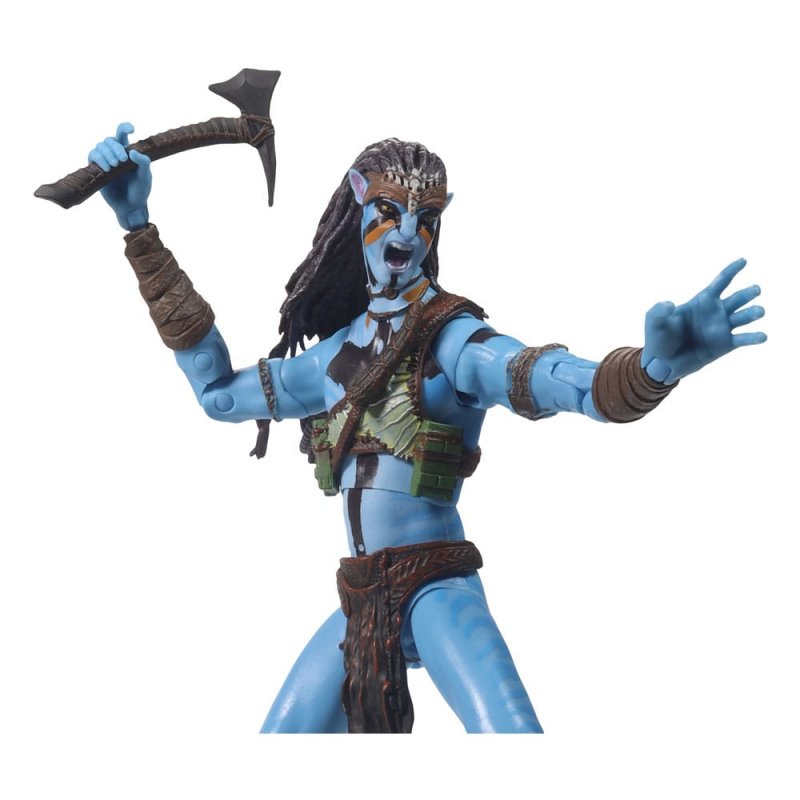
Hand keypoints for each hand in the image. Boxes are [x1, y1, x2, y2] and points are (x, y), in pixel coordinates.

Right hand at [88, 122, 150, 230]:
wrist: (130, 207)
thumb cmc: (140, 191)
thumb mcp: (146, 177)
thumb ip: (144, 163)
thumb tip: (132, 152)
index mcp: (128, 153)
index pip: (122, 134)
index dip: (124, 127)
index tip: (131, 129)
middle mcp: (115, 154)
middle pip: (109, 140)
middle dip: (115, 148)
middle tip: (123, 160)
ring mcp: (105, 161)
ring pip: (100, 146)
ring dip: (107, 153)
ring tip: (115, 166)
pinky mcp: (97, 169)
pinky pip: (92, 156)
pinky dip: (99, 159)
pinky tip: (107, 168)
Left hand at [642, 258, 765, 383]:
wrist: (663, 363)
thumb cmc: (659, 338)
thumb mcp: (654, 321)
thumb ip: (659, 311)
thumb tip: (669, 305)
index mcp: (702, 300)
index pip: (721, 282)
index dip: (732, 270)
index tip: (744, 260)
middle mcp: (717, 311)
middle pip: (738, 298)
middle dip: (748, 293)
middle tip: (755, 290)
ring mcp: (723, 328)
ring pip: (745, 316)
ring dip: (754, 312)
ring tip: (758, 312)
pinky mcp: (726, 345)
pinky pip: (744, 339)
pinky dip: (754, 337)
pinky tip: (763, 336)